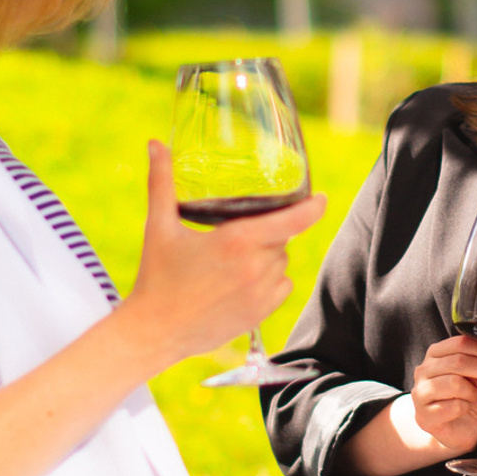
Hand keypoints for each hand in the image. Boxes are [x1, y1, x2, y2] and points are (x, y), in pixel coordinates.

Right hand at [121, 142, 325, 362]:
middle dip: (266, 232)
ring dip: (268, 256)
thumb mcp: (158, 225)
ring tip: (233, 260)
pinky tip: (243, 281)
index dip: (313, 207)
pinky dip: (271, 280)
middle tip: (235, 236)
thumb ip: (161, 181)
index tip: (321, 199)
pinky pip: (282, 287)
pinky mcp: (260, 314)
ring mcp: (261, 293)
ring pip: (282, 263)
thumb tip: (156, 143)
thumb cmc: (156, 276)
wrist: (155, 331)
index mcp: (238, 240)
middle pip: (281, 239)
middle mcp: (256, 266)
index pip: (293, 220)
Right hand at [406, 332, 476, 454]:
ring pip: (454, 382)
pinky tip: (466, 409)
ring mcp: (420, 392)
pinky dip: (466, 407)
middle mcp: (424, 369)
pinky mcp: (423, 415)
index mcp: (438, 353)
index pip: (462, 342)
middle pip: (459, 361)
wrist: (461, 430)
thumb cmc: (472, 399)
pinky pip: (452, 406)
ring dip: (475, 392)